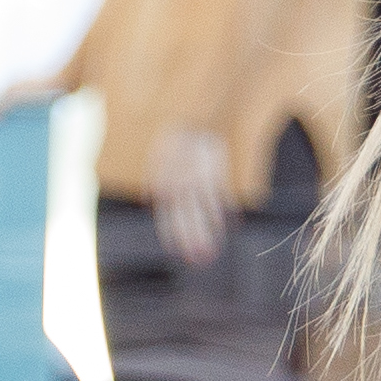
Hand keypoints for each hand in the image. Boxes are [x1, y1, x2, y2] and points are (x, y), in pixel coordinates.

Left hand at [148, 122, 242, 275]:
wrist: (191, 119)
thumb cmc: (173, 141)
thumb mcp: (155, 160)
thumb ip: (151, 183)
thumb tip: (148, 203)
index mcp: (162, 185)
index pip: (166, 216)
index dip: (172, 236)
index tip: (177, 253)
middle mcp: (178, 186)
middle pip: (185, 219)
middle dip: (191, 241)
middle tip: (197, 261)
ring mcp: (197, 180)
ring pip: (203, 212)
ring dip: (208, 233)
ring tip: (213, 251)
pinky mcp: (215, 172)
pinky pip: (221, 197)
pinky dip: (226, 212)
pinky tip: (232, 226)